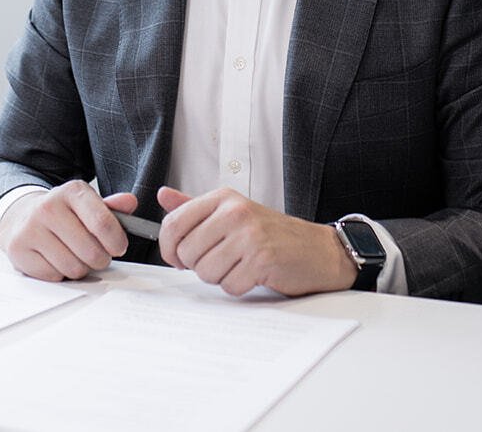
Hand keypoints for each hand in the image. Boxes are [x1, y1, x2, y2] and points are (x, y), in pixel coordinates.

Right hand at [0, 181, 138, 281]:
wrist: (22, 215)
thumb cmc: (63, 213)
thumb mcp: (88, 203)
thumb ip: (112, 206)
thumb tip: (130, 202)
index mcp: (72, 191)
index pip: (102, 223)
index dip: (116, 241)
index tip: (119, 247)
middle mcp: (49, 207)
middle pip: (91, 251)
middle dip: (100, 259)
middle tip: (97, 254)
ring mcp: (31, 229)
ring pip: (73, 268)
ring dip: (81, 268)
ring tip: (76, 256)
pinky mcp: (18, 250)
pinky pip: (53, 276)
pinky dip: (60, 274)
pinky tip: (57, 259)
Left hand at [155, 186, 358, 297]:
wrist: (319, 250)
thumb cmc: (273, 234)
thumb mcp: (232, 211)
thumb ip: (195, 206)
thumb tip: (163, 195)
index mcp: (223, 198)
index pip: (173, 224)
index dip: (169, 248)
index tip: (180, 257)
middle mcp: (235, 212)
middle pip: (187, 253)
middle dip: (199, 266)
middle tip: (222, 260)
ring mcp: (249, 235)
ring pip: (205, 272)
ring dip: (220, 277)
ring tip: (241, 265)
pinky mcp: (262, 260)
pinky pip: (229, 286)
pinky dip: (239, 286)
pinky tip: (255, 274)